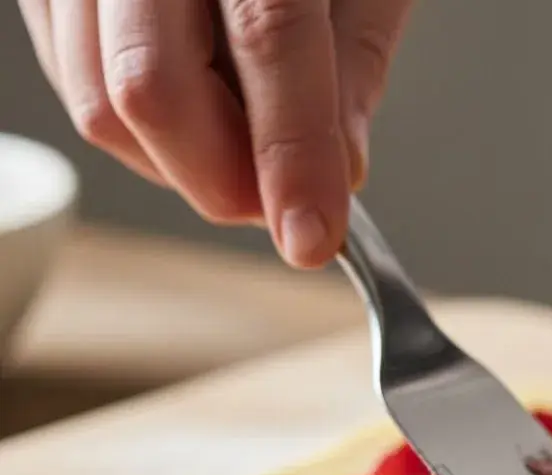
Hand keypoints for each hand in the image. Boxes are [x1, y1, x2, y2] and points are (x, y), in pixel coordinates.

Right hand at [18, 0, 412, 267]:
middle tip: (282, 204)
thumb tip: (337, 174)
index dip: (291, 154)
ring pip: (100, 102)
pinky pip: (76, 83)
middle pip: (149, 87)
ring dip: (185, 164)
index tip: (314, 237)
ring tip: (246, 145)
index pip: (267, 34)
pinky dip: (145, 129)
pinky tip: (198, 107)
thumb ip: (351, 65)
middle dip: (225, 181)